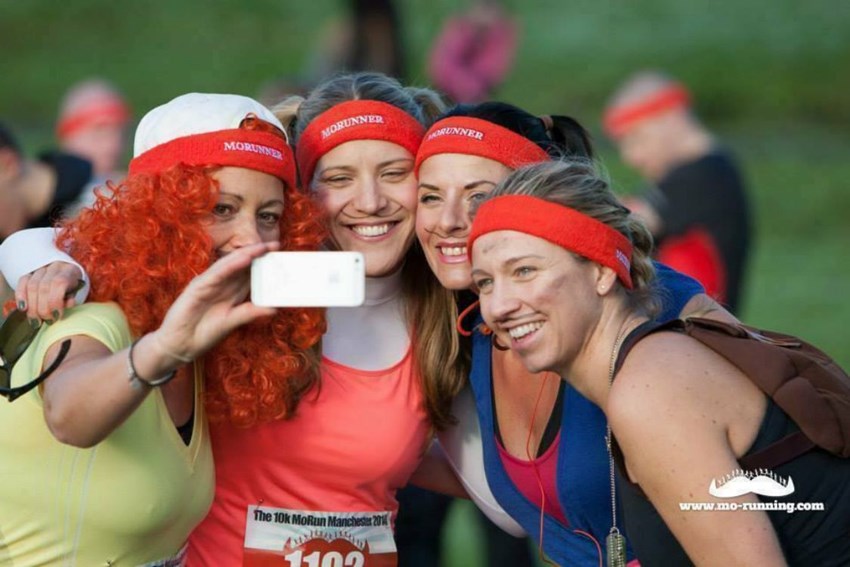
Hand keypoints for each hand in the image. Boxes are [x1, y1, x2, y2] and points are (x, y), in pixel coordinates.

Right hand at [16, 262, 84, 321]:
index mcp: (69, 270)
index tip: (57, 316)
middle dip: (44, 308)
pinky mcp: (29, 273)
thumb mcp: (77, 293)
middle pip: (43, 287)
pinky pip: (22, 282)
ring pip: (31, 286)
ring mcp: (41, 269)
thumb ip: (72, 298)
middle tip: (48, 320)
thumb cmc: (73, 286)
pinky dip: (21, 296)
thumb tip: (68, 305)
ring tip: (37, 320)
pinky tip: (23, 308)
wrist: (67, 274)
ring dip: (32, 307)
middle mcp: (54, 267)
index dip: (55, 301)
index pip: (59, 283)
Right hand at [150, 242, 279, 361]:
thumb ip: (250, 313)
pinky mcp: (198, 287)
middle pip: (241, 265)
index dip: (264, 264)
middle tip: (276, 245)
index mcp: (230, 291)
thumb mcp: (232, 322)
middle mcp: (221, 284)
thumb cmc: (203, 333)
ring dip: (246, 254)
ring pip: (230, 264)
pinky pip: (216, 273)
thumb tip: (274, 309)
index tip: (280, 257)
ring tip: (263, 247)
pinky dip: (230, 265)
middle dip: (258, 254)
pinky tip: (244, 258)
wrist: (179, 345)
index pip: (249, 274)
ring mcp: (208, 283)